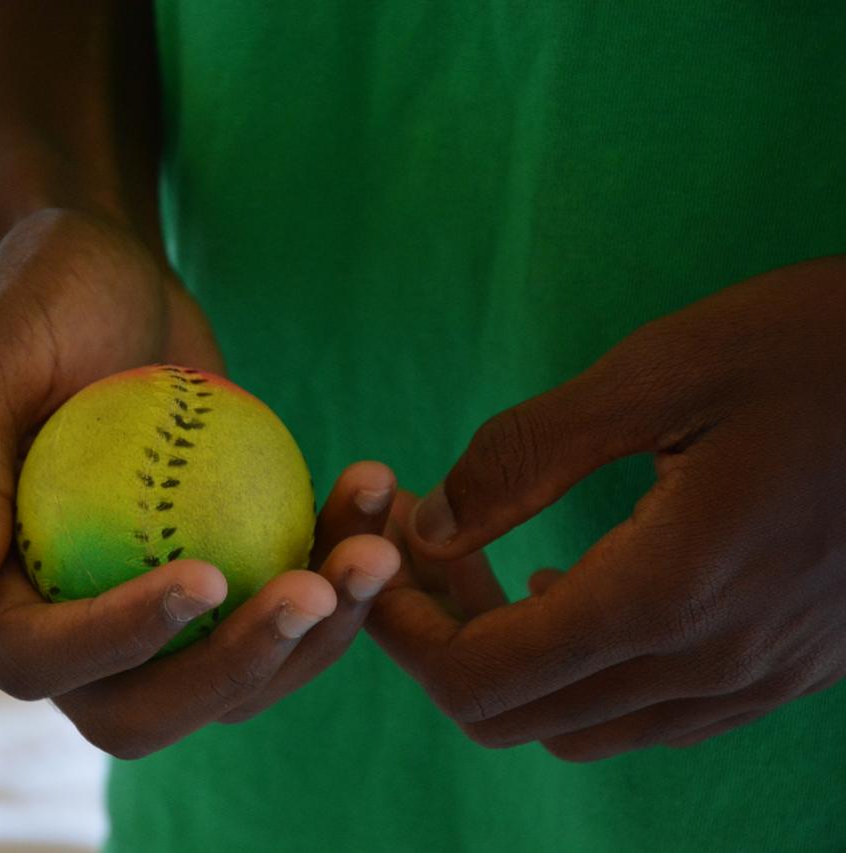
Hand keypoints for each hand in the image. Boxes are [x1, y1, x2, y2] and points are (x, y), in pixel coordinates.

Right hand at [0, 208, 400, 756]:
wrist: (105, 275)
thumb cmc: (33, 302)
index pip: (44, 660)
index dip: (124, 639)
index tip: (206, 573)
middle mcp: (69, 625)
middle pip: (147, 709)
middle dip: (237, 668)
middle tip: (316, 587)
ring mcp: (152, 611)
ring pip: (231, 678)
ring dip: (314, 633)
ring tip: (377, 546)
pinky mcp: (222, 575)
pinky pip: (280, 610)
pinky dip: (336, 575)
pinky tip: (375, 503)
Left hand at [369, 256, 845, 760]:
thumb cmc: (820, 348)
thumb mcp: (662, 371)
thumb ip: (527, 454)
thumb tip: (427, 521)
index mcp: (668, 594)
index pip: (481, 676)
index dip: (401, 630)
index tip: (375, 556)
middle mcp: (713, 665)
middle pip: (514, 715)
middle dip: (442, 641)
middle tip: (428, 545)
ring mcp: (757, 681)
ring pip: (577, 728)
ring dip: (508, 659)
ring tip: (491, 558)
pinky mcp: (788, 670)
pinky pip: (646, 713)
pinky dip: (580, 671)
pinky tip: (574, 578)